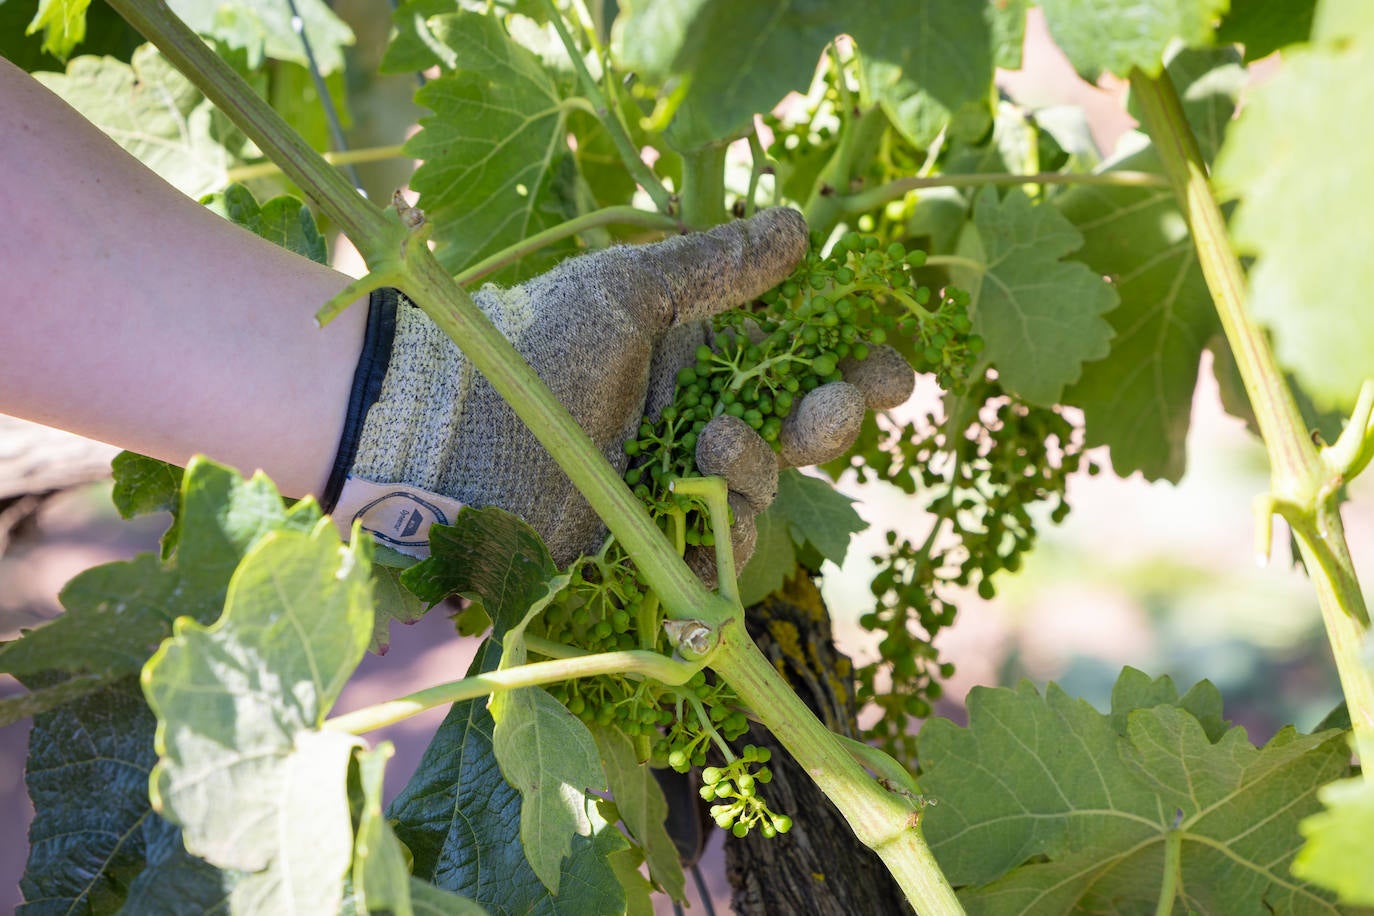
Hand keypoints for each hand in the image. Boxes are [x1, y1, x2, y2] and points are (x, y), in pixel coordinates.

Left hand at [336, 208, 911, 572]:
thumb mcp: (623, 292)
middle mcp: (692, 422)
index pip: (798, 364)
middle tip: (830, 408)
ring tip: (716, 441)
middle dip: (828, 421)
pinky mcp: (641, 551)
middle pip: (796, 436)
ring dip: (756, 468)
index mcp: (696, 357)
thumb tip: (797, 228)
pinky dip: (716, 550)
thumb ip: (712, 268)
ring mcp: (668, 490)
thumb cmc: (532, 350)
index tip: (890, 372)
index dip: (852, 370)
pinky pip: (709, 565)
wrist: (443, 436)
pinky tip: (701, 529)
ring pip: (759, 495)